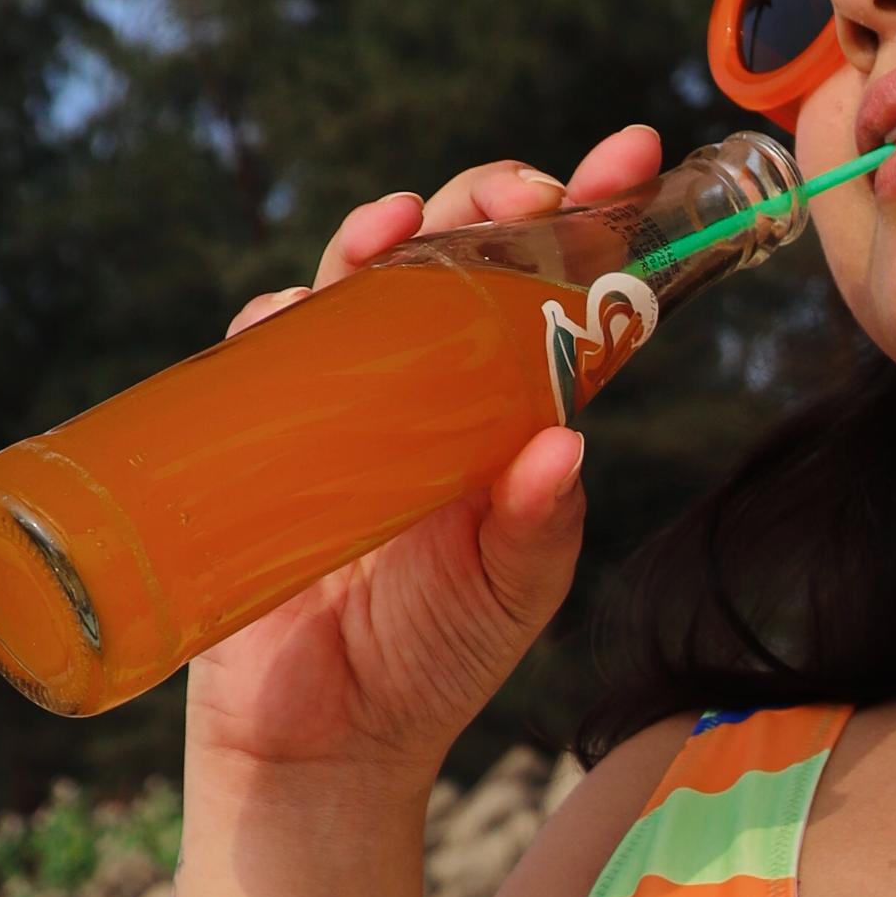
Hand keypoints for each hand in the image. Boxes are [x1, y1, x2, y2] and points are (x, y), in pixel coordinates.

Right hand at [187, 129, 661, 779]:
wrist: (320, 741)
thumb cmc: (433, 660)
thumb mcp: (508, 593)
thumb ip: (537, 525)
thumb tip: (565, 445)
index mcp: (508, 409)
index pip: (559, 290)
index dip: (593, 216)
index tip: (630, 156)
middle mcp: (432, 386)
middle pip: (461, 257)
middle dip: (489, 201)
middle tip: (518, 193)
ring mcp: (345, 399)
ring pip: (362, 280)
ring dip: (383, 233)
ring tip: (406, 222)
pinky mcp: (264, 427)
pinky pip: (268, 346)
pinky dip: (283, 312)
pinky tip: (302, 305)